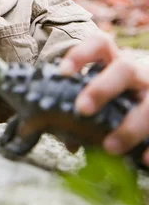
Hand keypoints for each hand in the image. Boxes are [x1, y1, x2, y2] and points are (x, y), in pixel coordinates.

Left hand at [60, 34, 148, 165]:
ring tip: (110, 147)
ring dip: (129, 127)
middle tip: (82, 109)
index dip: (81, 54)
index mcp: (117, 62)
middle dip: (103, 88)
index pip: (101, 44)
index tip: (64, 72)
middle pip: (125, 69)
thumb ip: (89, 110)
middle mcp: (139, 73)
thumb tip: (70, 141)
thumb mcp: (109, 94)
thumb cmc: (125, 96)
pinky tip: (143, 160)